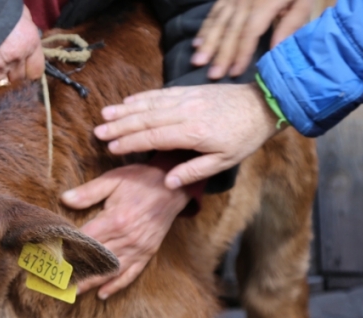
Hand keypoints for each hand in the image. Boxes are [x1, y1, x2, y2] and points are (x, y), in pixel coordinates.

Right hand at [0, 5, 44, 99]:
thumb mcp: (21, 15)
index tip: (24, 77)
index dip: (29, 76)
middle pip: (19, 81)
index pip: (36, 72)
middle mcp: (17, 57)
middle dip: (14, 83)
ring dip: (0, 89)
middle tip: (8, 82)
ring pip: (3, 88)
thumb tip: (26, 40)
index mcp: (30, 43)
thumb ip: (26, 31)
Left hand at [61, 164, 189, 298]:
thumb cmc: (141, 180)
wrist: (173, 187)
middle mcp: (126, 238)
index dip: (68, 251)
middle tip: (57, 282)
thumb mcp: (113, 180)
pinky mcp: (147, 253)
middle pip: (95, 259)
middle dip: (75, 271)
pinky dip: (116, 285)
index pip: (85, 241)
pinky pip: (131, 274)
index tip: (52, 259)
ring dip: (91, 283)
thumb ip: (89, 192)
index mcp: (115, 220)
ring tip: (72, 292)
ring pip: (110, 271)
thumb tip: (65, 199)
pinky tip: (101, 294)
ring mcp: (138, 248)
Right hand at [94, 83, 279, 187]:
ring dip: (125, 110)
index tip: (111, 148)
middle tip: (98, 132)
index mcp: (194, 132)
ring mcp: (187, 98)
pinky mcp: (190, 90)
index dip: (130, 143)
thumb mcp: (223, 162)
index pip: (153, 136)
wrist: (264, 104)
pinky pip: (161, 93)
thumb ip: (193, 172)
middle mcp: (186, 112)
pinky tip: (128, 102)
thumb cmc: (244, 137)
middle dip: (119, 126)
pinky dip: (142, 97)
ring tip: (105, 115)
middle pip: (146, 118)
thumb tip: (167, 182)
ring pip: (150, 104)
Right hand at [192, 0, 312, 78]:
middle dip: (221, 54)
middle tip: (212, 75)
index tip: (234, 73)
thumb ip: (291, 23)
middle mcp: (245, 1)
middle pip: (230, 31)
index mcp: (265, 3)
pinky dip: (204, 28)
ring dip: (207, 43)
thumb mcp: (303, 0)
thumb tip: (275, 49)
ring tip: (198, 61)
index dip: (241, 53)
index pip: (250, 32)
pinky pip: (213, 12)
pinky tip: (197, 43)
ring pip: (218, 23)